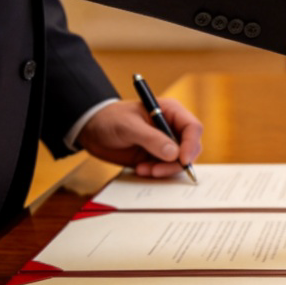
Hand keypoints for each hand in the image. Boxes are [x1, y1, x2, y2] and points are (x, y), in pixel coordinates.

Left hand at [76, 99, 203, 177]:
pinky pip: (166, 168)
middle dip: (176, 162)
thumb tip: (174, 154)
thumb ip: (152, 139)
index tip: (182, 160)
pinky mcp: (157, 156)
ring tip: (143, 169)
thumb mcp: (129, 126)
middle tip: (156, 170)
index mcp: (171, 112)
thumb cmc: (110, 119)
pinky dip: (156, 173)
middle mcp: (172, 128)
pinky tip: (140, 169)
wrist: (92, 130)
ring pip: (179, 161)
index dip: (191, 144)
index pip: (192, 128)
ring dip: (164, 169)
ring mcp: (166, 143)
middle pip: (190, 148)